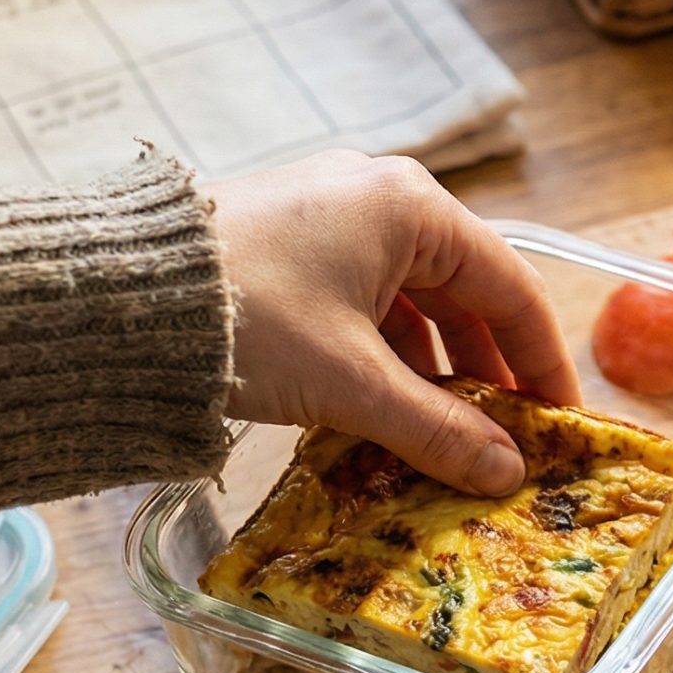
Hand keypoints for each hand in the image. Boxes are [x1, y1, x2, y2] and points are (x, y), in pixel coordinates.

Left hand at [210, 151, 579, 495]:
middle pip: (464, 293)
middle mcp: (377, 197)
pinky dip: (384, 357)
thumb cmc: (247, 317)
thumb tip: (505, 474)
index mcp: (412, 207)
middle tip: (507, 438)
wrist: (112, 298)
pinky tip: (383, 411)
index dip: (542, 361)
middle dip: (487, 372)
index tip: (560, 422)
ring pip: (411, 302)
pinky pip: (364, 303)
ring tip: (445, 436)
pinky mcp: (289, 245)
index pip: (512, 287)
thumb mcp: (352, 383)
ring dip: (433, 371)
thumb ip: (437, 431)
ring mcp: (329, 218)